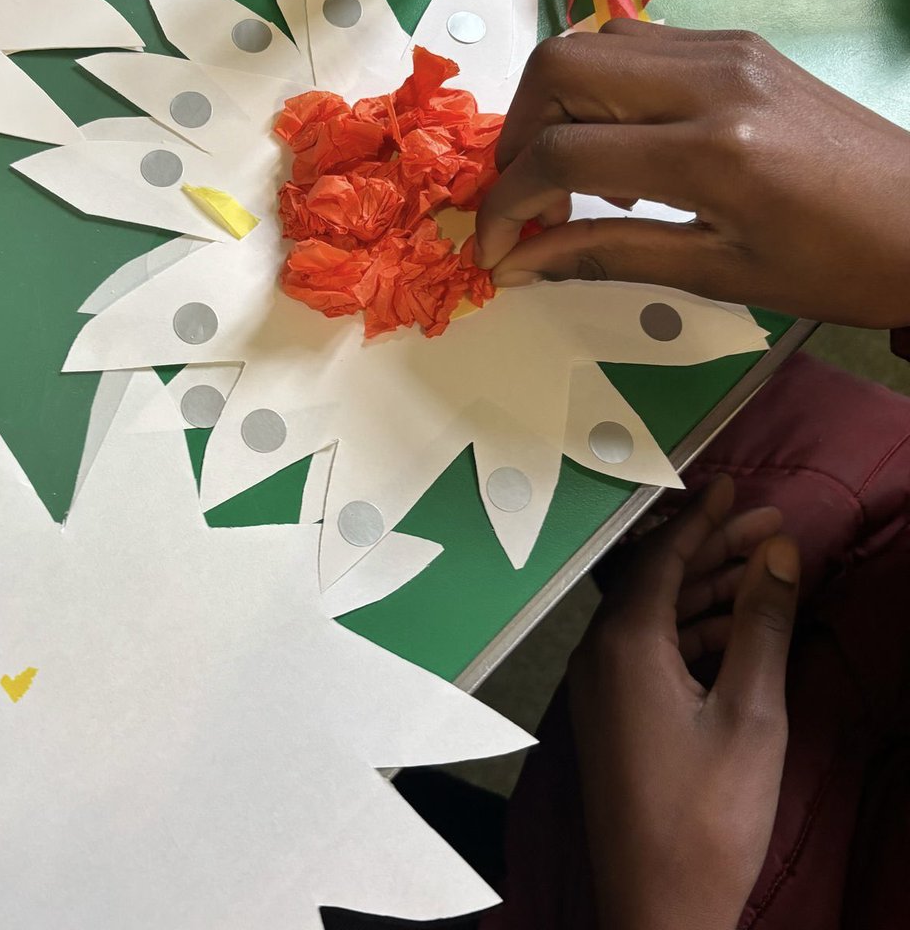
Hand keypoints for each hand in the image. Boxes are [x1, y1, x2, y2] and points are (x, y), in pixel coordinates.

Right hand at [474, 21, 909, 326]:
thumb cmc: (838, 266)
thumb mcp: (717, 274)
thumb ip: (605, 255)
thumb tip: (518, 263)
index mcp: (712, 151)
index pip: (563, 154)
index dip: (507, 202)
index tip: (493, 246)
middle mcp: (711, 78)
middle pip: (559, 67)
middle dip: (516, 136)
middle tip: (524, 199)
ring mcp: (725, 48)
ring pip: (590, 43)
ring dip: (552, 106)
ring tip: (569, 178)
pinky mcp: (736, 43)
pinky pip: (634, 44)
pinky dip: (597, 90)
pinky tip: (619, 147)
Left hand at [568, 476, 798, 929]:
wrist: (658, 904)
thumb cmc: (707, 815)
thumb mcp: (752, 713)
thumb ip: (761, 624)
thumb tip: (776, 553)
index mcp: (624, 643)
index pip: (664, 558)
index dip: (703, 519)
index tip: (734, 487)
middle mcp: (600, 653)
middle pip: (659, 579)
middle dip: (713, 547)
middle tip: (767, 522)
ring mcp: (603, 684)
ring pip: (658, 614)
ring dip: (708, 589)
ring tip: (764, 564)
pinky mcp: (613, 711)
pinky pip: (652, 649)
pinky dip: (694, 631)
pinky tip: (737, 624)